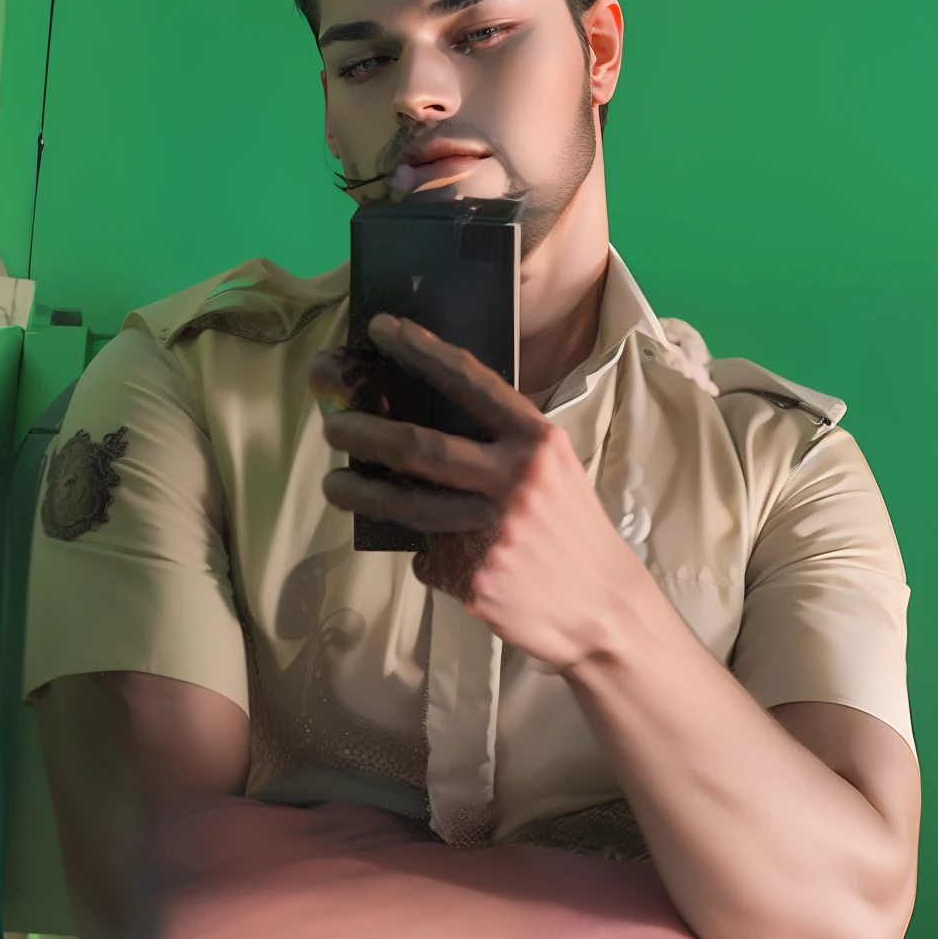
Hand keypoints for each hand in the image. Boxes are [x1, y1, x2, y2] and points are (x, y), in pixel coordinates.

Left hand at [312, 314, 661, 672]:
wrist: (603, 608)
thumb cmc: (569, 529)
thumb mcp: (551, 471)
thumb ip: (501, 447)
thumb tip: (423, 426)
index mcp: (536, 442)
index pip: (471, 381)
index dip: (421, 350)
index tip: (382, 329)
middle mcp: (516, 480)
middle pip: (420, 446)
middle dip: (364, 432)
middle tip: (334, 425)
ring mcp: (494, 531)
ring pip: (405, 505)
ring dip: (358, 492)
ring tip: (334, 484)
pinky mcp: (476, 578)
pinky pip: (428, 558)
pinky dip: (423, 554)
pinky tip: (429, 555)